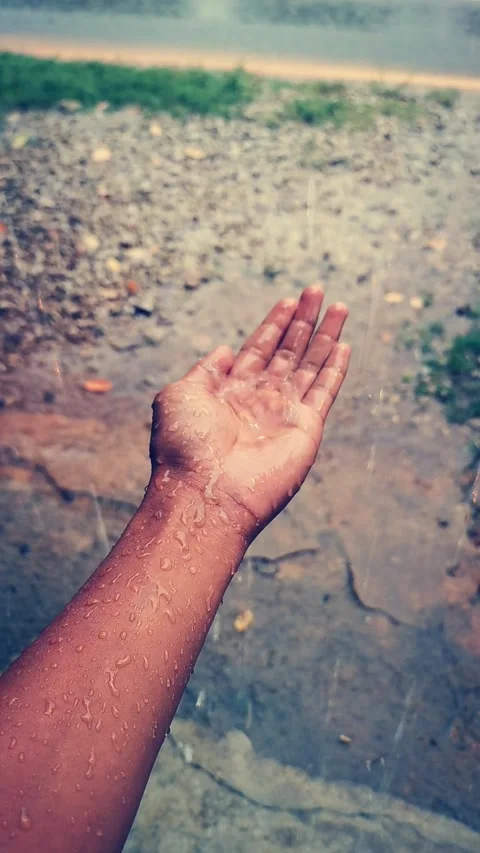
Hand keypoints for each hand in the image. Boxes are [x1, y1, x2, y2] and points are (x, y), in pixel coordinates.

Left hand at [149, 286, 349, 537]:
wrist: (205, 492)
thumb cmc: (184, 446)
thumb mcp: (179, 395)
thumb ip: (205, 370)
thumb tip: (225, 350)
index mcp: (230, 391)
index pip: (258, 348)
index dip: (274, 324)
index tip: (288, 299)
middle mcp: (260, 400)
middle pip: (288, 351)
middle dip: (302, 320)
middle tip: (316, 289)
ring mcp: (284, 414)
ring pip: (311, 365)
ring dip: (324, 335)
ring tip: (338, 305)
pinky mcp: (306, 429)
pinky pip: (325, 392)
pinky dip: (335, 368)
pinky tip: (343, 344)